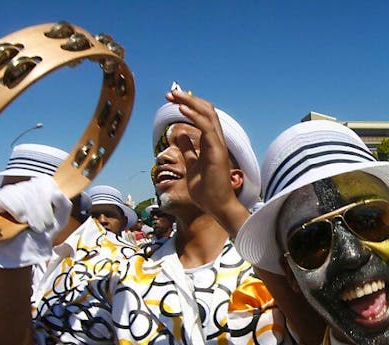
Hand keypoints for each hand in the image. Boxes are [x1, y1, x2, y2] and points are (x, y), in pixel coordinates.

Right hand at [0, 175, 70, 267]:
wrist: (21, 256)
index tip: (50, 220)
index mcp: (37, 189)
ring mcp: (4, 194)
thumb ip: (64, 206)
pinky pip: (5, 197)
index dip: (49, 199)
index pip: (43, 182)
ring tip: (31, 226)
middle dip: (42, 211)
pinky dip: (16, 210)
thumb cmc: (37, 237)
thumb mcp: (58, 222)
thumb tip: (57, 192)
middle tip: (41, 227)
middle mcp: (20, 188)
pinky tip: (19, 220)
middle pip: (33, 187)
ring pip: (21, 192)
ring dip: (30, 213)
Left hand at [164, 89, 249, 235]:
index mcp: (212, 143)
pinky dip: (194, 116)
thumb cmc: (207, 190)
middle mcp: (217, 140)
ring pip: (207, 114)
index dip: (189, 105)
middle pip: (207, 110)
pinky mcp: (216, 152)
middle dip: (188, 98)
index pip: (204, 116)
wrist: (218, 206)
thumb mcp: (192, 166)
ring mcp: (218, 145)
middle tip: (170, 93)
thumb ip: (189, 150)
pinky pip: (206, 128)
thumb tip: (180, 136)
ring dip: (189, 102)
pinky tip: (181, 109)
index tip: (172, 100)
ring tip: (173, 96)